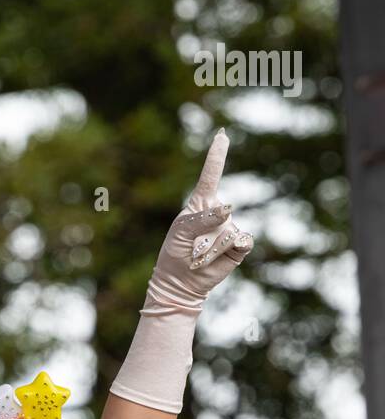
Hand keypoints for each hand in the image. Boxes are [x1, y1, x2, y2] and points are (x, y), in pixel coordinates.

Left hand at [144, 129, 253, 313]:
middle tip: (191, 248)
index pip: (210, 176)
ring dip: (209, 250)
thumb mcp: (181, 232)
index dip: (217, 156)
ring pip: (226, 232)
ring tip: (199, 257)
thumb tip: (228, 210)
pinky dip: (225, 251)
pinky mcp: (239, 245)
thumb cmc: (176, 253)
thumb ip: (202, 218)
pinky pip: (241, 242)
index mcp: (201, 204)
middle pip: (219, 213)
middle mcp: (219, 212)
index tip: (222, 136)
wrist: (182, 282)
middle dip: (202, 235)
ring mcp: (230, 227)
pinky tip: (218, 257)